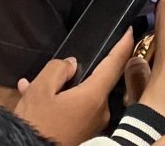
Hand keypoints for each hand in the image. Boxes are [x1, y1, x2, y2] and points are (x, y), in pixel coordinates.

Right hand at [14, 30, 132, 145]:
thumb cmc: (37, 123)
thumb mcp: (40, 90)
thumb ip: (57, 69)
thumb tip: (72, 64)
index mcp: (94, 96)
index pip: (114, 64)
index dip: (123, 46)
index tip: (129, 30)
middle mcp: (100, 111)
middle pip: (94, 81)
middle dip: (77, 73)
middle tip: (56, 69)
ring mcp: (93, 125)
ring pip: (80, 96)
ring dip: (63, 90)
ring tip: (34, 85)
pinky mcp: (84, 134)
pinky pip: (74, 111)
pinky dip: (60, 104)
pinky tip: (36, 100)